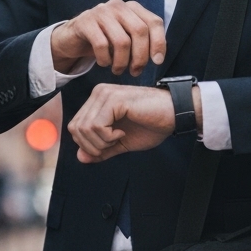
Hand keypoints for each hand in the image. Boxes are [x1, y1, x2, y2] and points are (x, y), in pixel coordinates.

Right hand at [51, 0, 165, 76]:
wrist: (73, 38)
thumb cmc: (104, 40)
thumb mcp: (126, 37)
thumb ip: (142, 41)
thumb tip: (158, 57)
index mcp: (132, 8)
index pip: (154, 22)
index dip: (159, 43)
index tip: (157, 61)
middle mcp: (118, 6)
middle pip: (140, 31)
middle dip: (140, 56)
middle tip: (135, 71)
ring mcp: (101, 12)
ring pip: (122, 41)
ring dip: (122, 62)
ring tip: (118, 70)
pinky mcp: (85, 22)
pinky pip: (101, 45)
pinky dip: (105, 59)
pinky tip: (104, 63)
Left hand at [68, 83, 202, 163]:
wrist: (175, 114)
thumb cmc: (152, 125)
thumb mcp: (121, 142)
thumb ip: (101, 149)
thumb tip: (80, 157)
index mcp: (97, 101)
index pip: (75, 127)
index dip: (88, 145)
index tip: (110, 145)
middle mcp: (98, 93)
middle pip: (76, 129)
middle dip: (93, 146)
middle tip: (114, 144)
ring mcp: (105, 94)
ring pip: (84, 128)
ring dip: (101, 142)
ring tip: (119, 137)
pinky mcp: (114, 99)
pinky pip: (96, 126)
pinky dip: (107, 137)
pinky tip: (122, 133)